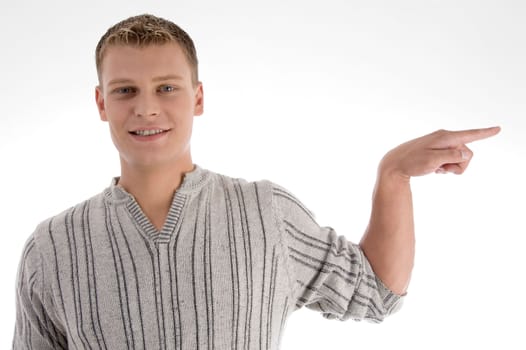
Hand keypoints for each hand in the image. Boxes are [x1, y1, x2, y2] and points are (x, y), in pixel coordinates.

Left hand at [379, 126, 500, 179]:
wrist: (394, 165)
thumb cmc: (412, 163)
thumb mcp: (433, 161)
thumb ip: (452, 156)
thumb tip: (467, 153)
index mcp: (445, 137)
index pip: (470, 135)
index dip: (485, 133)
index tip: (498, 128)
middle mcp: (445, 137)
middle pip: (467, 153)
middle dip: (459, 165)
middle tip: (441, 169)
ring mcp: (441, 144)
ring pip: (459, 158)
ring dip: (451, 167)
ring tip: (435, 169)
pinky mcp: (437, 151)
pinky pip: (450, 160)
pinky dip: (445, 167)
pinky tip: (433, 169)